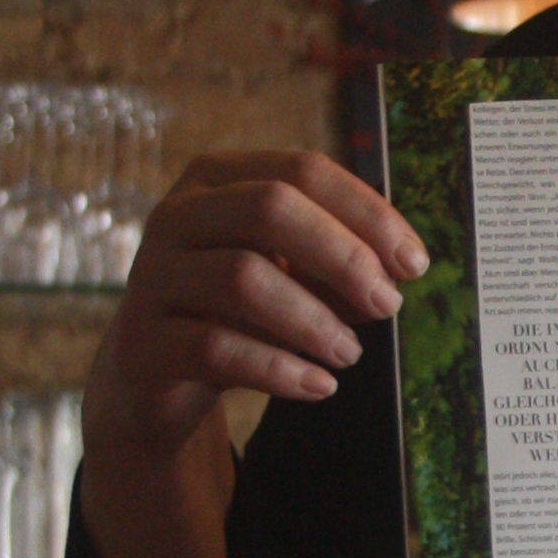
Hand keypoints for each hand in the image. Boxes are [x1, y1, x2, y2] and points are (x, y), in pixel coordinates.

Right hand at [84, 151, 427, 469]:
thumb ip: (336, 267)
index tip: (414, 263)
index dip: (367, 214)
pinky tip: (318, 386)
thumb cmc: (232, 311)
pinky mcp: (143, 339)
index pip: (302, 171)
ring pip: (243, 278)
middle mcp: (176, 214)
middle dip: (343, 257)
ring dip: (313, 320)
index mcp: (217, 180)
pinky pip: (217, 348)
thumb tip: (395, 274)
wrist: (152, 373)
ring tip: (349, 353)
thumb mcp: (289, 278)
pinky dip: (279, 369)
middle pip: (270, 209)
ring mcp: (153, 275)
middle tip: (387, 305)